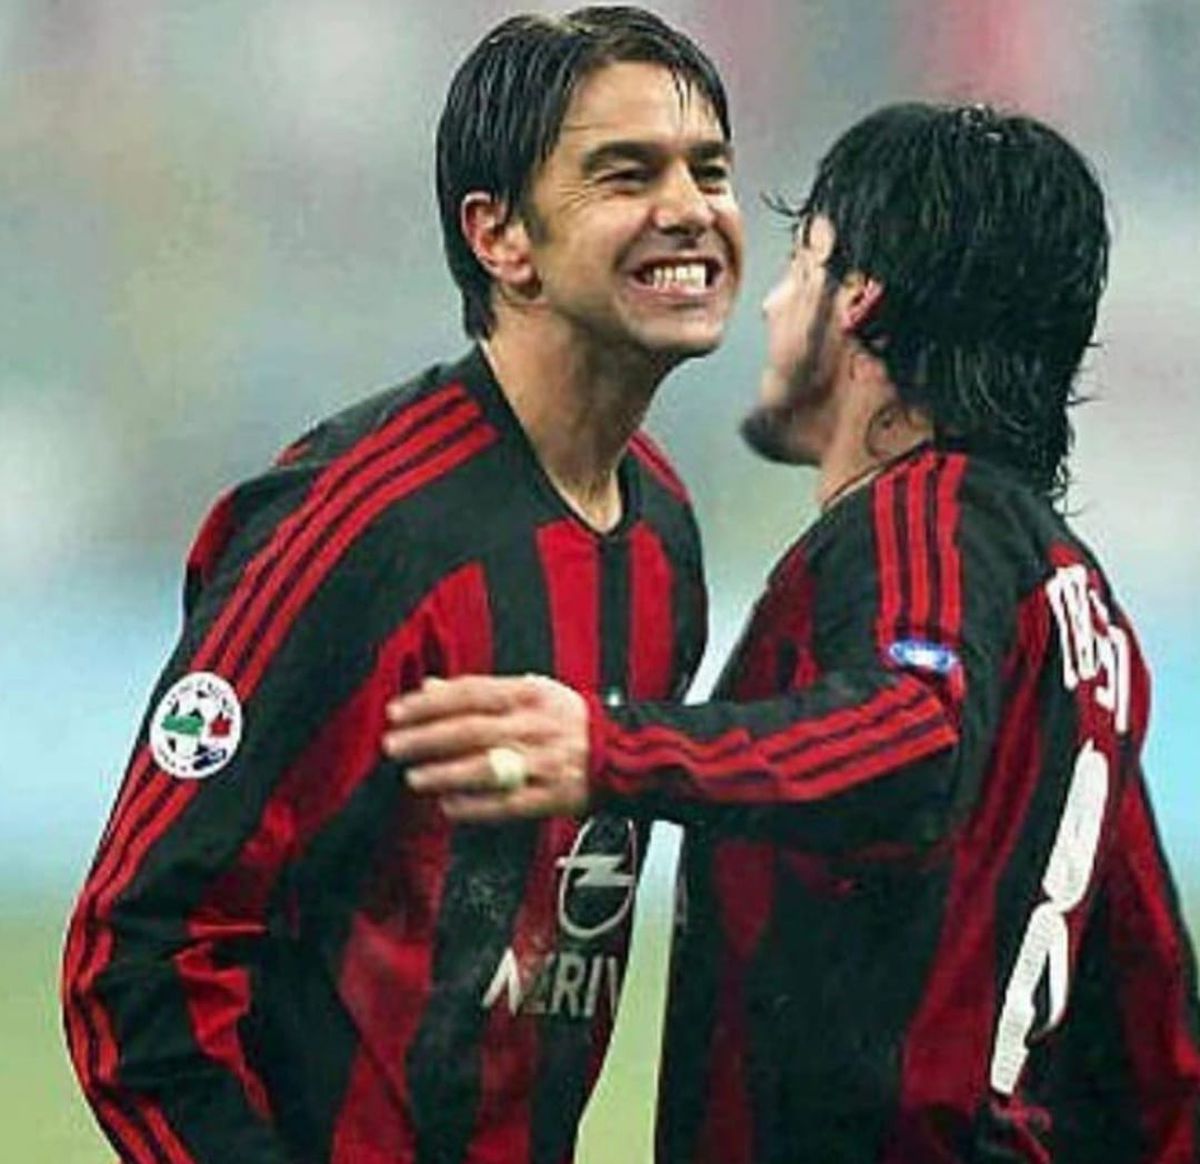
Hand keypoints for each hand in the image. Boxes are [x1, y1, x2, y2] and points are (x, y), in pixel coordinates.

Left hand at [381, 674, 590, 821]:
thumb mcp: (532, 692)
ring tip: (415, 778)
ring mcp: (544, 762)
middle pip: (472, 730)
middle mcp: (535, 726)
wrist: (622, 754)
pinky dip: (475, 807)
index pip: (471, 693)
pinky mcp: (551, 796)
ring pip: (486, 767)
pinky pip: (507, 804)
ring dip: (445, 774)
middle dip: (427, 738)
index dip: (430, 703)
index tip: (398, 712)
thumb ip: (481, 691)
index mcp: (530, 695)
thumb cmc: (568, 721)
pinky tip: (449, 807)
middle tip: (394, 745)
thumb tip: (430, 688)